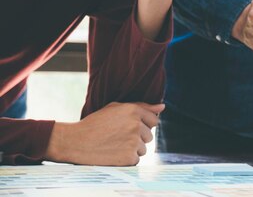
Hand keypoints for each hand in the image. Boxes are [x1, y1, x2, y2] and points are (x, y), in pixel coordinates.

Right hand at [45, 102, 163, 165]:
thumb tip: (163, 106)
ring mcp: (133, 141)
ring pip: (144, 148)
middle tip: (120, 138)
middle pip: (150, 135)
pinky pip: (136, 160)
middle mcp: (136, 124)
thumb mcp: (116, 108)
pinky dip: (127, 159)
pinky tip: (113, 154)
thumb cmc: (95, 123)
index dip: (143, 125)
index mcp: (133, 110)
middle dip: (138, 137)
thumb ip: (141, 106)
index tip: (131, 128)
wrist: (75, 141)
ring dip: (133, 149)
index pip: (154, 120)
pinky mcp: (129, 156)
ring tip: (115, 145)